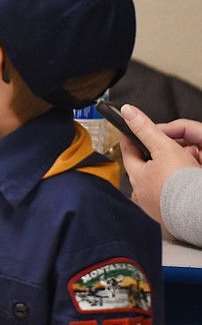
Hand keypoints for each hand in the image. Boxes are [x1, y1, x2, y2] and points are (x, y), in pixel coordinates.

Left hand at [119, 105, 200, 223]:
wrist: (196, 210)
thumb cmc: (180, 184)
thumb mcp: (164, 148)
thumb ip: (146, 129)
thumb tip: (128, 112)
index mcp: (137, 176)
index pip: (128, 152)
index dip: (131, 138)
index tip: (128, 129)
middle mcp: (142, 192)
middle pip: (144, 167)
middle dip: (154, 155)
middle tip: (165, 146)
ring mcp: (154, 204)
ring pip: (157, 181)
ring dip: (167, 170)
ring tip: (181, 163)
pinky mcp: (168, 212)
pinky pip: (170, 194)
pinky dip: (176, 185)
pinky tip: (184, 183)